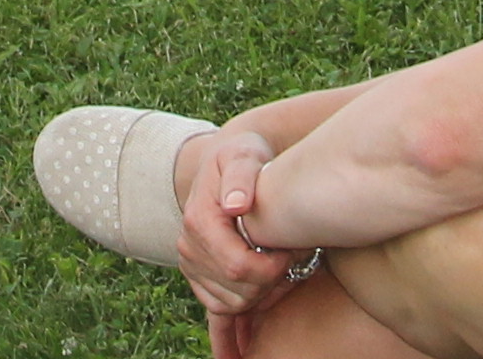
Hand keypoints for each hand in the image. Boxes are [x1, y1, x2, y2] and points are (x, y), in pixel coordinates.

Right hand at [170, 128, 303, 323]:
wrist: (227, 161)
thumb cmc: (243, 156)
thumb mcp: (244, 155)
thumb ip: (241, 176)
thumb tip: (235, 205)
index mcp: (199, 220)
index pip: (238, 267)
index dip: (272, 269)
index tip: (292, 252)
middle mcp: (188, 245)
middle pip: (236, 290)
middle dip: (271, 283)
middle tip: (293, 260)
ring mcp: (190, 262)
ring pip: (229, 304)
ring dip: (261, 297)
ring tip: (283, 270)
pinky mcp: (197, 273)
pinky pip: (217, 308)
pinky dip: (238, 316)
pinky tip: (249, 327)